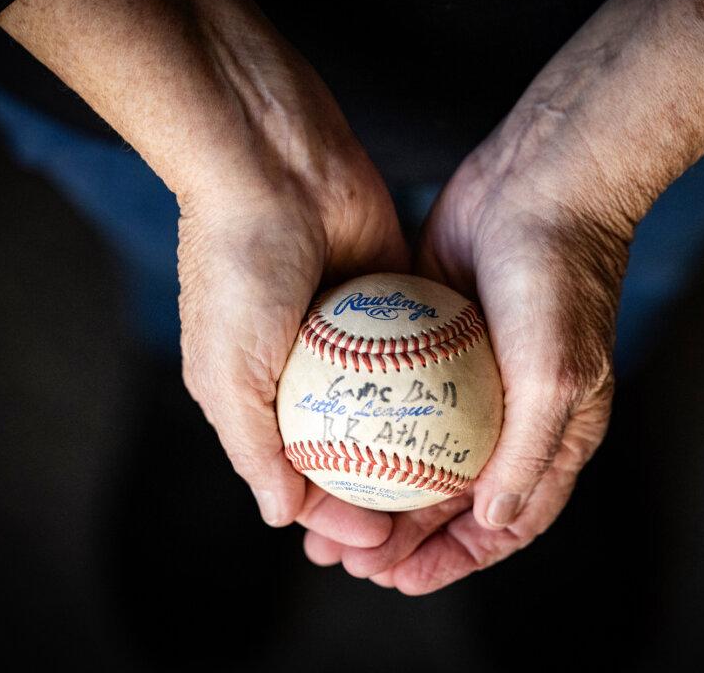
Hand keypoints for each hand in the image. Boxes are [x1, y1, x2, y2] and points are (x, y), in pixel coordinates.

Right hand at [173, 20, 408, 546]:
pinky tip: (476, 426)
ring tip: (456, 491)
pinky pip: (426, 354)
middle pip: (355, 451)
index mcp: (255, 391)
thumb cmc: (238, 265)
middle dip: (383, 495)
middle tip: (420, 530)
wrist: (274, 159)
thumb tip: (283, 517)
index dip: (335, 518)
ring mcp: (354, 335)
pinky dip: (444, 389)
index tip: (374, 544)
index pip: (300, 475)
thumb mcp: (227, 371)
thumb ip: (253, 447)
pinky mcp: (393, 297)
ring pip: (396, 411)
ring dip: (420, 451)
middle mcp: (305, 368)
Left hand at [301, 0, 703, 591]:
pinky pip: (394, 396)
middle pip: (451, 496)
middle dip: (401, 536)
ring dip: (375, 488)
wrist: (540, 180)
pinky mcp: (433, 339)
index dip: (454, 561)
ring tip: (323, 515)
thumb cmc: (559, 278)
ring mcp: (468, 377)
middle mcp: (511, 414)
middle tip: (345, 556)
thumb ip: (528, 456)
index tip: (400, 580)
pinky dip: (364, 427)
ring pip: (416, 451)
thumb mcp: (554, 375)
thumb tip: (490, 525)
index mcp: (554, 434)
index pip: (505, 523)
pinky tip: (324, 443)